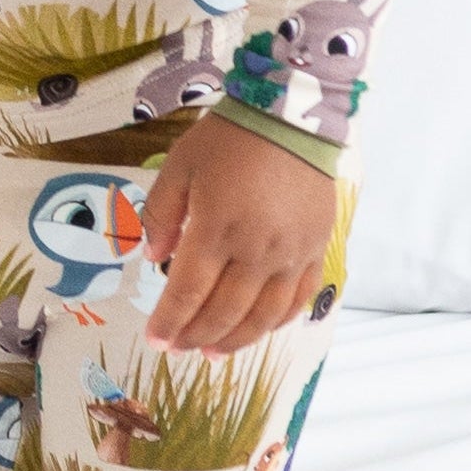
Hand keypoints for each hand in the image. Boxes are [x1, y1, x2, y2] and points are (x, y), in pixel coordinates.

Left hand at [142, 111, 335, 354]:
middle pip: (224, 311)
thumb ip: (161, 213)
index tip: (155, 340)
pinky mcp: (316, 250)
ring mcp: (291, 254)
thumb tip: (154, 258)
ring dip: (235, 341)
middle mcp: (256, 251)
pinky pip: (297, 299)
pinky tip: (258, 330)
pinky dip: (276, 322)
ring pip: (263, 316)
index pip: (188, 291)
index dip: (170, 321)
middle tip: (177, 350)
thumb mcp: (180, 165)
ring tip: (212, 354)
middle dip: (195, 336)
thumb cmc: (229, 138)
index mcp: (216, 228)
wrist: (293, 116)